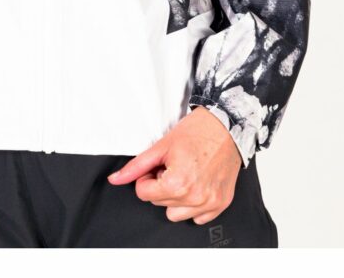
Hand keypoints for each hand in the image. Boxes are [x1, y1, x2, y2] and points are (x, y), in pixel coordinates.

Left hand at [106, 106, 242, 223]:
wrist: (227, 126)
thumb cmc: (198, 131)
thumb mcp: (162, 145)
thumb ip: (136, 166)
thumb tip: (116, 179)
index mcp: (177, 184)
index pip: (143, 193)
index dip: (147, 176)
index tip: (157, 165)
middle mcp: (194, 198)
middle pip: (158, 203)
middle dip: (160, 185)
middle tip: (172, 165)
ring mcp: (209, 203)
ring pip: (175, 214)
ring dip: (175, 198)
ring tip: (184, 175)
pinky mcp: (221, 204)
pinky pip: (198, 217)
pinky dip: (194, 204)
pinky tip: (197, 184)